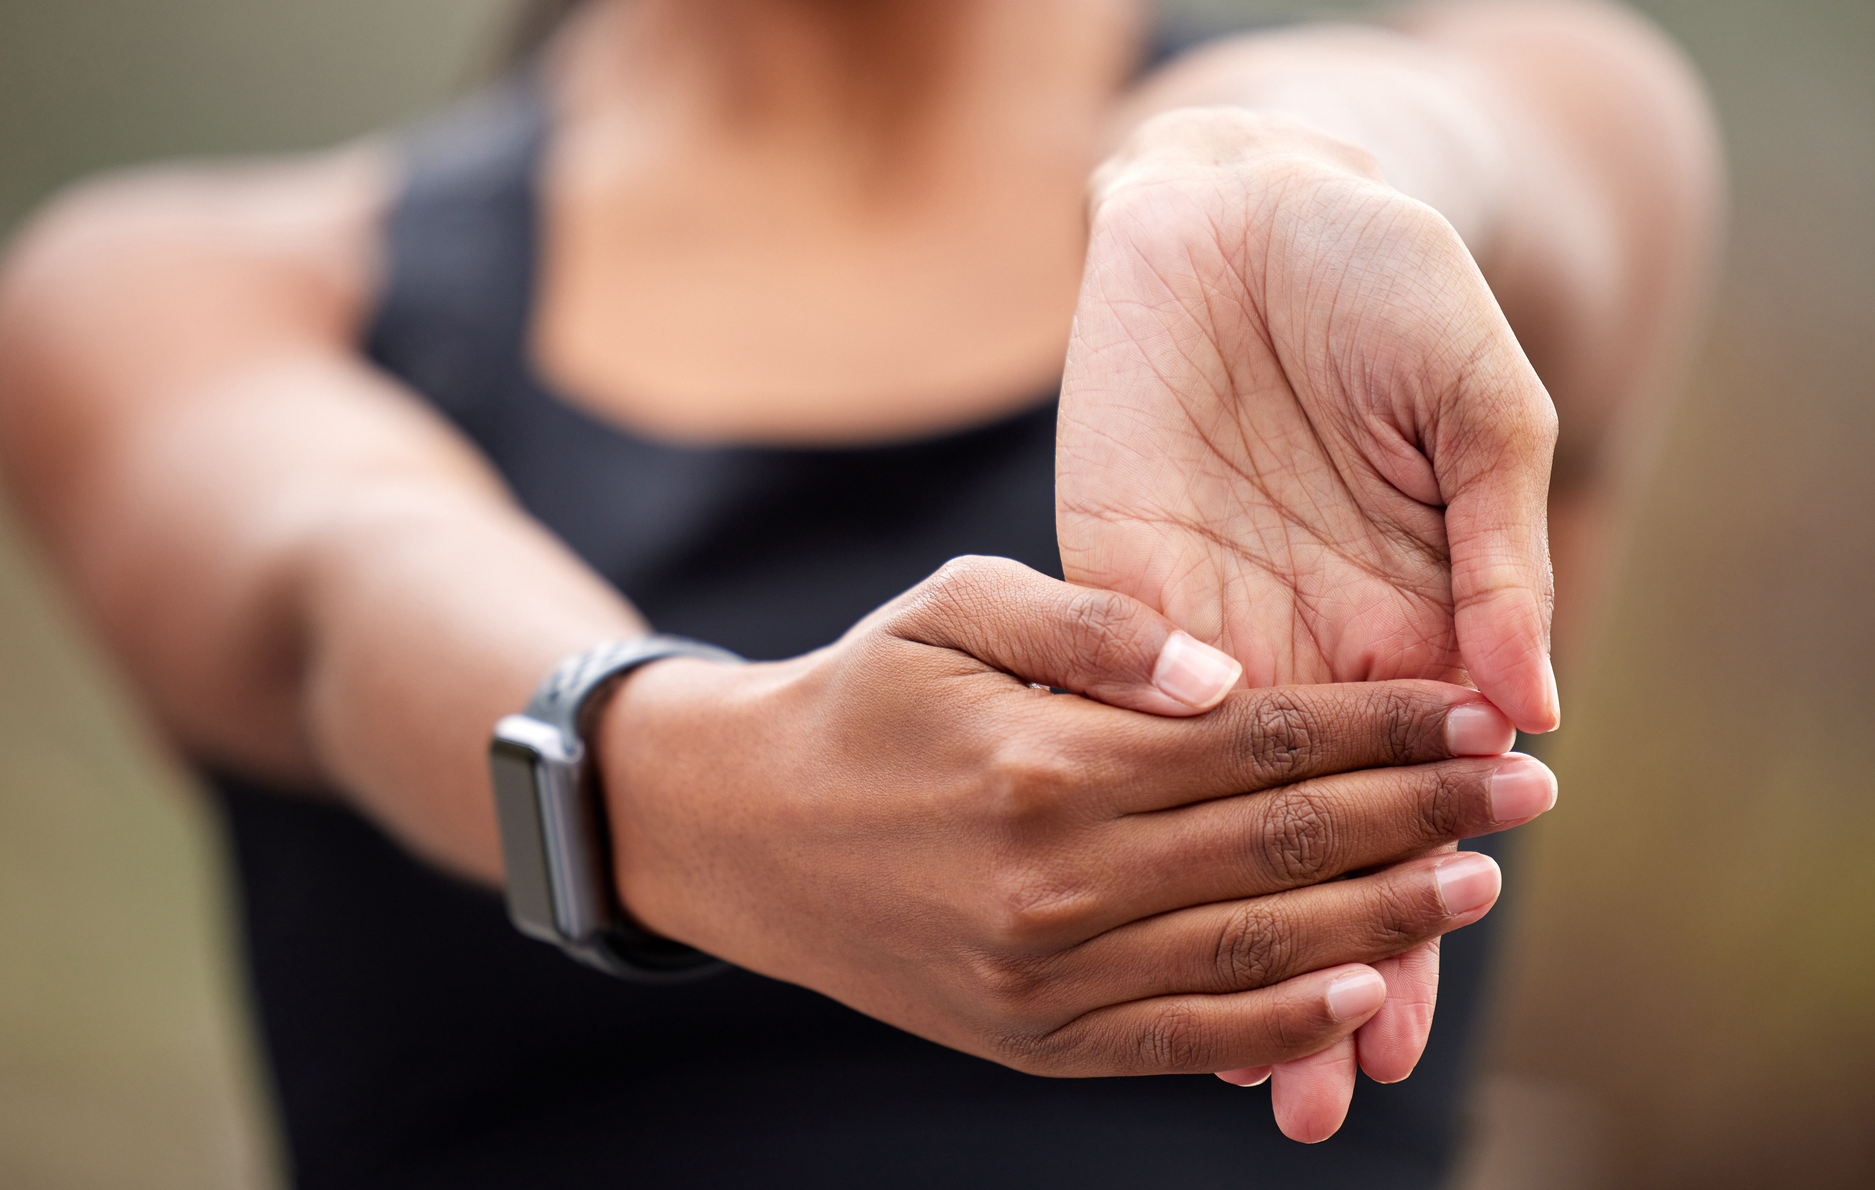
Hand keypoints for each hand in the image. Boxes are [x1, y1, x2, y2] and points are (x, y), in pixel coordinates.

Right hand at [596, 558, 1550, 1088]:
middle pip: (1283, 848)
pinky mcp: (1032, 1039)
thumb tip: (1222, 673)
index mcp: (1048, 758)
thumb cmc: (863, 694)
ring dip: (1383, 924)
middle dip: (1421, 817)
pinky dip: (1278, 1030)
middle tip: (1531, 796)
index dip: (1386, 727)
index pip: (1264, 742)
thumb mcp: (950, 606)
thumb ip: (1089, 625)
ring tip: (1474, 886)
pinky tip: (1362, 999)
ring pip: (1252, 955)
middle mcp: (1057, 877)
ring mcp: (1045, 973)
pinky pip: (1180, 1042)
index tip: (1483, 713)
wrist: (744, 829)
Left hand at [1057, 109, 1561, 1135]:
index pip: (1415, 797)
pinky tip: (1118, 901)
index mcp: (1414, 619)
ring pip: (1210, 805)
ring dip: (1218, 918)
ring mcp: (1204, 623)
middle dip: (1324, 956)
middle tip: (1324, 1092)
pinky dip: (1127, 804)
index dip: (1415, 903)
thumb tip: (1533, 710)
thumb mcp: (1474, 407)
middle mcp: (1308, 645)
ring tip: (1228, 1053)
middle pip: (1314, 833)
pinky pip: (1117, 712)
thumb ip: (1497, 555)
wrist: (1251, 200)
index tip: (1404, 1022)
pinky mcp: (1110, 583)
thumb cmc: (1390, 283)